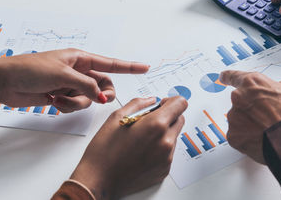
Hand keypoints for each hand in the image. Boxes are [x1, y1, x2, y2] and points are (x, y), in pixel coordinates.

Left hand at [0, 48, 148, 118]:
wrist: (5, 82)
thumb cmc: (31, 69)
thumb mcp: (63, 75)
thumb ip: (87, 86)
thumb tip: (102, 97)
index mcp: (80, 58)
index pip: (111, 63)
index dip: (130, 66)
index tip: (146, 67)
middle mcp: (78, 70)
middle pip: (102, 85)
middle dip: (98, 94)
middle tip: (93, 98)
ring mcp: (70, 84)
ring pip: (88, 98)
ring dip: (76, 102)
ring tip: (58, 97)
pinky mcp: (61, 96)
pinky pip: (75, 105)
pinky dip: (66, 106)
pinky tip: (52, 100)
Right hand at [70, 96, 186, 199]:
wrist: (99, 180)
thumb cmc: (104, 151)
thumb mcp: (117, 117)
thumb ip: (138, 104)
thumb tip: (151, 101)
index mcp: (156, 125)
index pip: (180, 104)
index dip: (171, 101)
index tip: (161, 105)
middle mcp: (166, 142)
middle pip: (180, 119)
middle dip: (167, 116)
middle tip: (147, 121)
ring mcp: (167, 158)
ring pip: (174, 136)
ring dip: (163, 133)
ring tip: (141, 139)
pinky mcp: (164, 170)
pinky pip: (168, 152)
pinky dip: (159, 148)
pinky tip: (141, 151)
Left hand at [220, 71, 280, 163]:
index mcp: (253, 83)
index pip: (234, 76)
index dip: (229, 77)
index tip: (224, 77)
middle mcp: (240, 97)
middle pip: (240, 101)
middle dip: (251, 109)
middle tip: (268, 118)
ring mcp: (235, 117)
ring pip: (239, 120)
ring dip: (249, 125)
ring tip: (268, 131)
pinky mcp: (233, 135)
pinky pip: (239, 135)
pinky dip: (247, 138)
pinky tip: (262, 140)